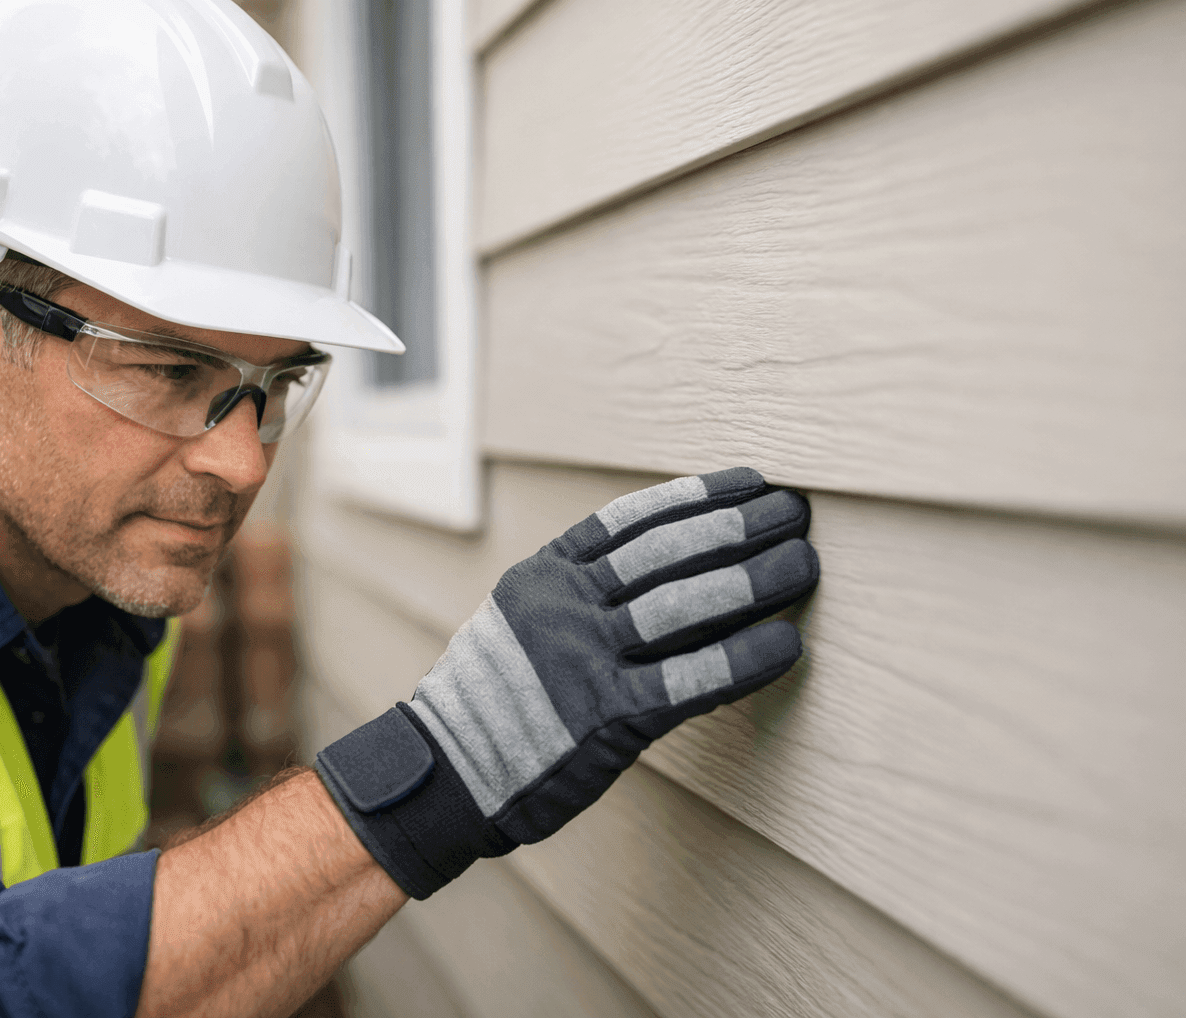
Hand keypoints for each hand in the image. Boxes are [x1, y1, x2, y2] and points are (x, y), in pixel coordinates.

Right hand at [315, 467, 819, 898]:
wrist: (447, 771)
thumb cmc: (492, 699)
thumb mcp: (519, 620)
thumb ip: (577, 590)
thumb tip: (663, 562)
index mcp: (544, 575)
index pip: (635, 519)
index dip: (700, 496)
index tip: (750, 481)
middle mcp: (564, 605)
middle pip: (669, 551)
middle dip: (741, 526)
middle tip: (795, 512)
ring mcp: (583, 658)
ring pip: (685, 604)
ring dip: (755, 580)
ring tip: (805, 562)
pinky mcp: (606, 716)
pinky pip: (690, 680)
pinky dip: (744, 659)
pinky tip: (786, 644)